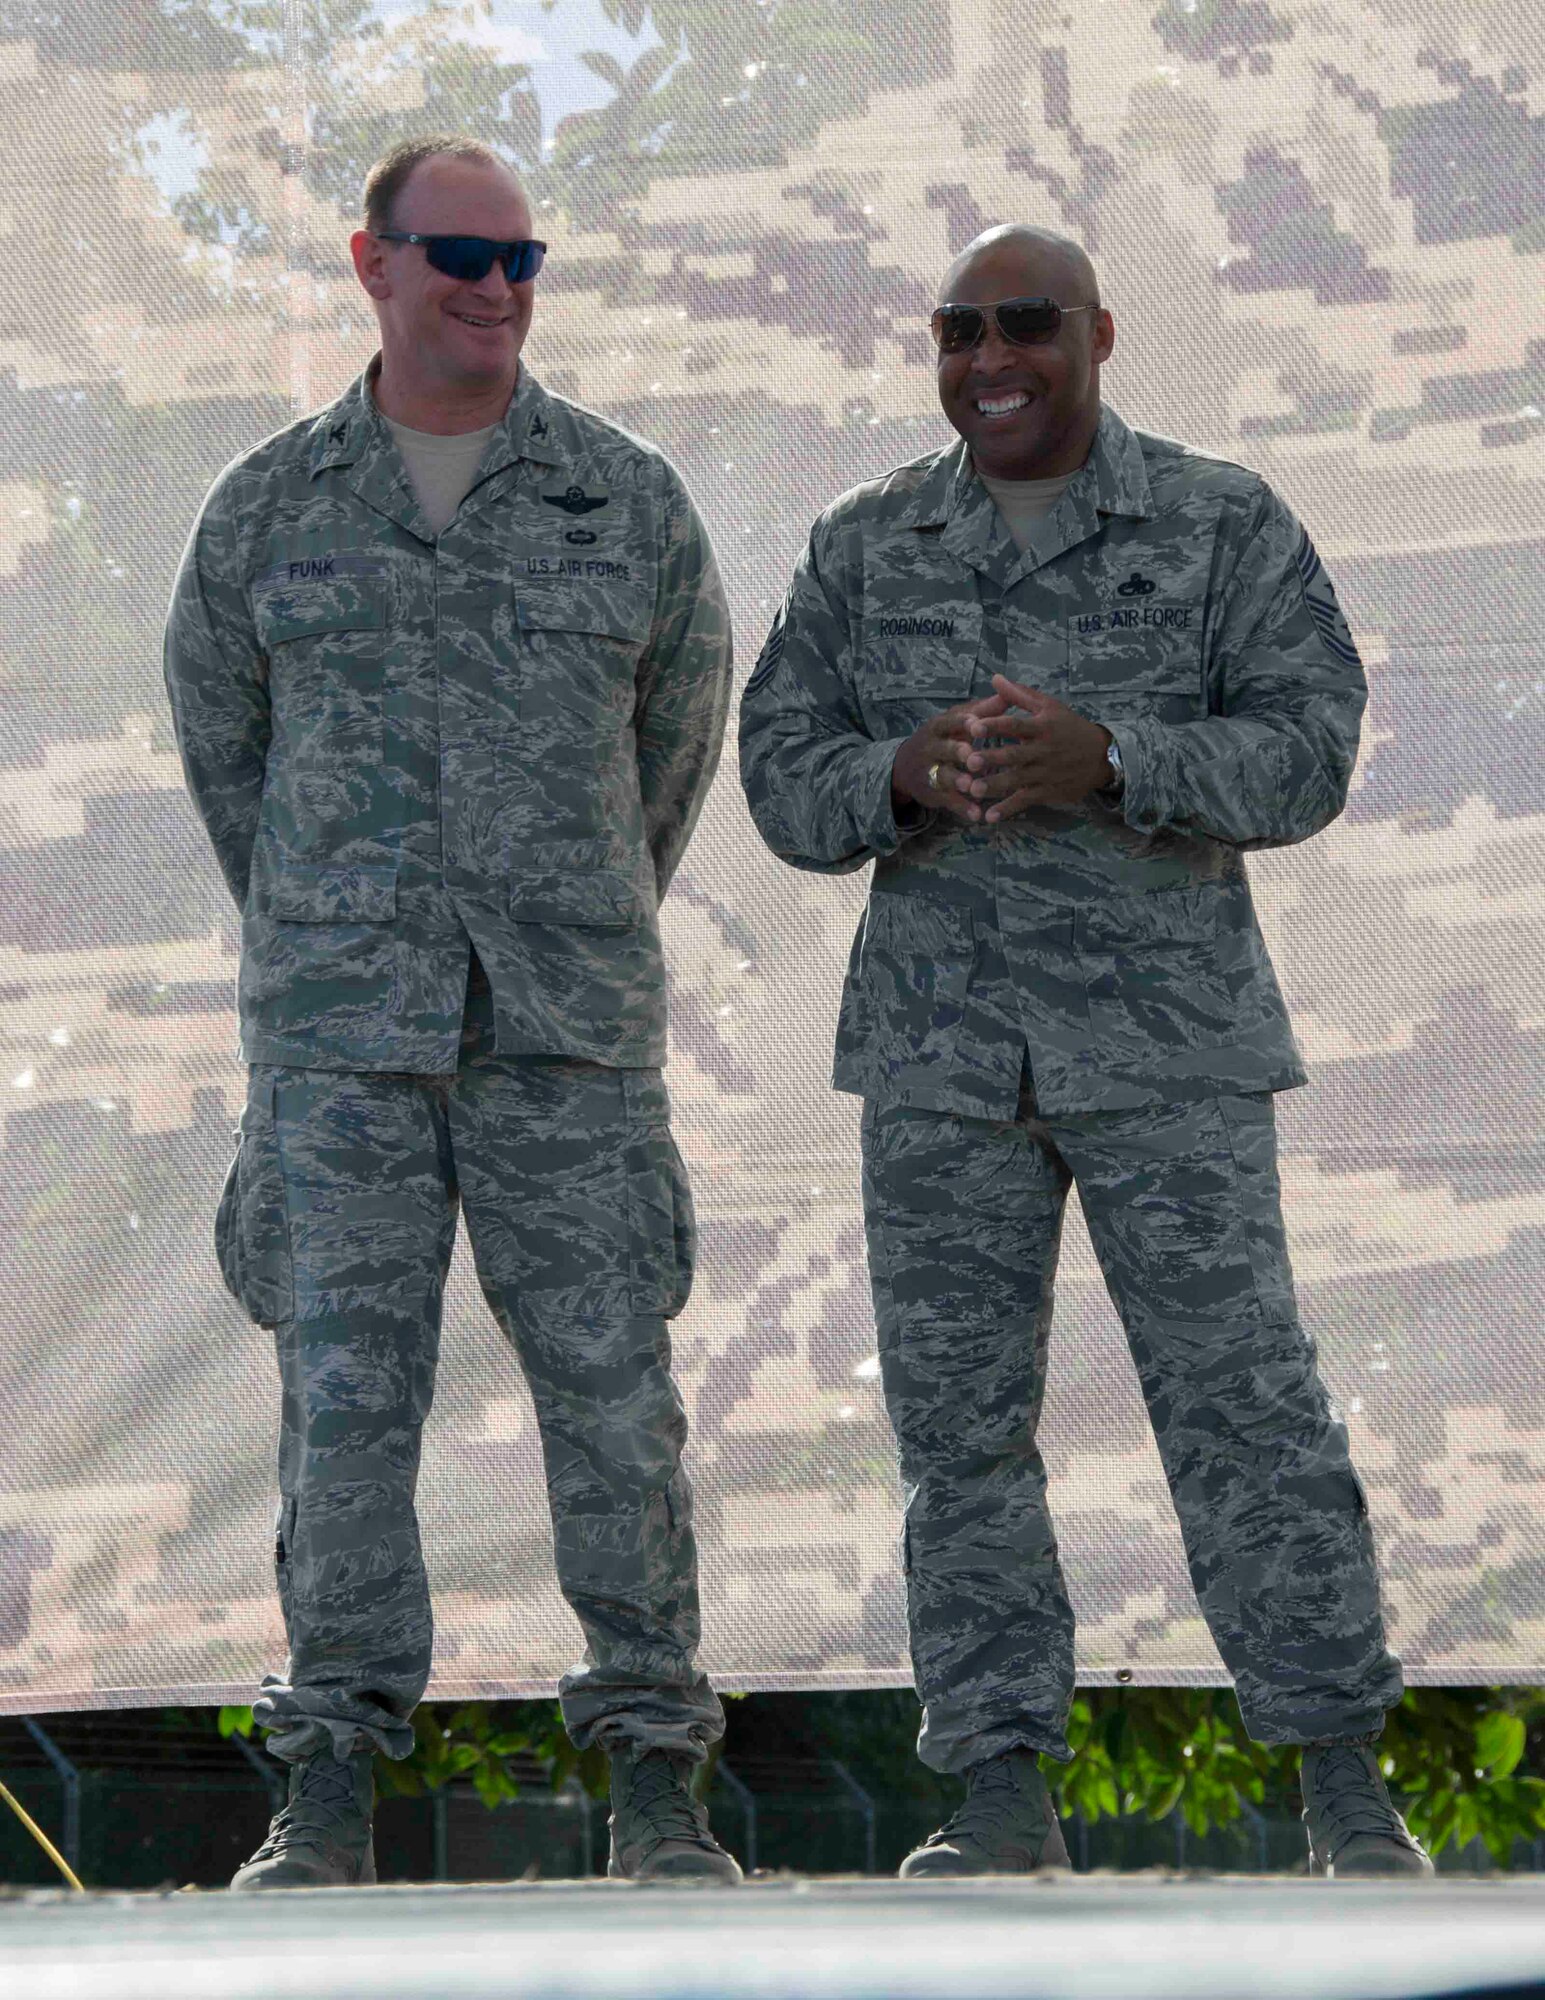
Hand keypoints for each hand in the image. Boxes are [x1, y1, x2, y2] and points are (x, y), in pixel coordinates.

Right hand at [891, 700, 998, 822]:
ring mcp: (931, 771)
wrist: (905, 767)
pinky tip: (977, 815)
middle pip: (944, 748)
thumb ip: (982, 710)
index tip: (976, 722)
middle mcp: (932, 747)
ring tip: (972, 787)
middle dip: (957, 751)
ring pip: (943, 775)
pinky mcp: (933, 793)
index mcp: (939, 727)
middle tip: (971, 754)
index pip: (950, 722)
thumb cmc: (942, 738)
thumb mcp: (956, 722)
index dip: (963, 722)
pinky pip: (948, 800)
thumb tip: (1008, 692)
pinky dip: (962, 807)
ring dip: (957, 780)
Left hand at [960, 675, 1112, 822]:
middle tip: (968, 761)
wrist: (1101, 756)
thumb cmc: (1070, 727)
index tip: (973, 726)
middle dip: (991, 759)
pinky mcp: (1047, 791)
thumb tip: (995, 678)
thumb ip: (1020, 695)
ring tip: (973, 790)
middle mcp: (1043, 750)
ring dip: (995, 785)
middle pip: (1014, 755)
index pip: (1016, 725)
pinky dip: (1008, 809)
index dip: (995, 725)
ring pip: (1017, 780)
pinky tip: (989, 817)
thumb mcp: (1049, 707)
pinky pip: (1025, 801)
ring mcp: (1045, 773)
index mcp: (1042, 727)